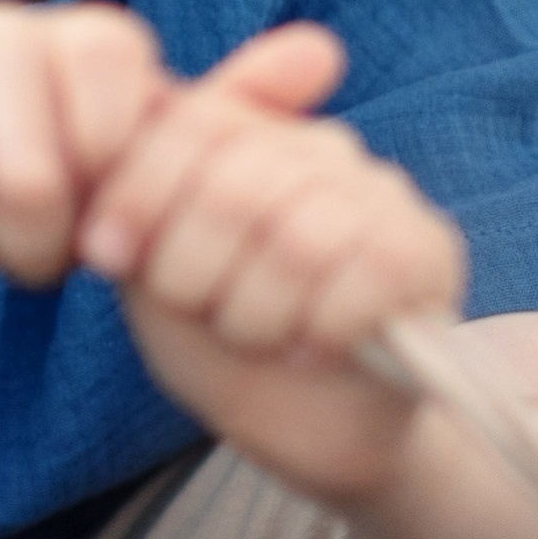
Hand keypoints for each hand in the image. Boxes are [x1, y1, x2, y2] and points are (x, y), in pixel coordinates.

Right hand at [0, 1, 168, 292]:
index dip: (96, 178)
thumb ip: (182, 149)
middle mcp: (10, 24)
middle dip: (25, 244)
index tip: (90, 217)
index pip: (108, 83)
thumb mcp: (118, 195)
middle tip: (22, 256)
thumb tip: (267, 81)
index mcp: (89, 43)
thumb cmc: (38, 213)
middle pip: (28, 172)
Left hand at [77, 24, 465, 501]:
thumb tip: (140, 106)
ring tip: (257, 336)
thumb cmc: (223, 344)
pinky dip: (321, 329)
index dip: (139, 190)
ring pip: (299, 238)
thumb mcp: (152, 270)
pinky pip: (367, 274)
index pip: (193, 120)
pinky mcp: (429, 249)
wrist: (310, 432)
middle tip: (202, 313)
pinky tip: (311, 351)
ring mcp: (383, 194)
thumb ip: (136, 193)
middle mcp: (320, 148)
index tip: (108, 254)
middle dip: (193, 270)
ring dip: (256, 312)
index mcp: (248, 136)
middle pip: (235, 183)